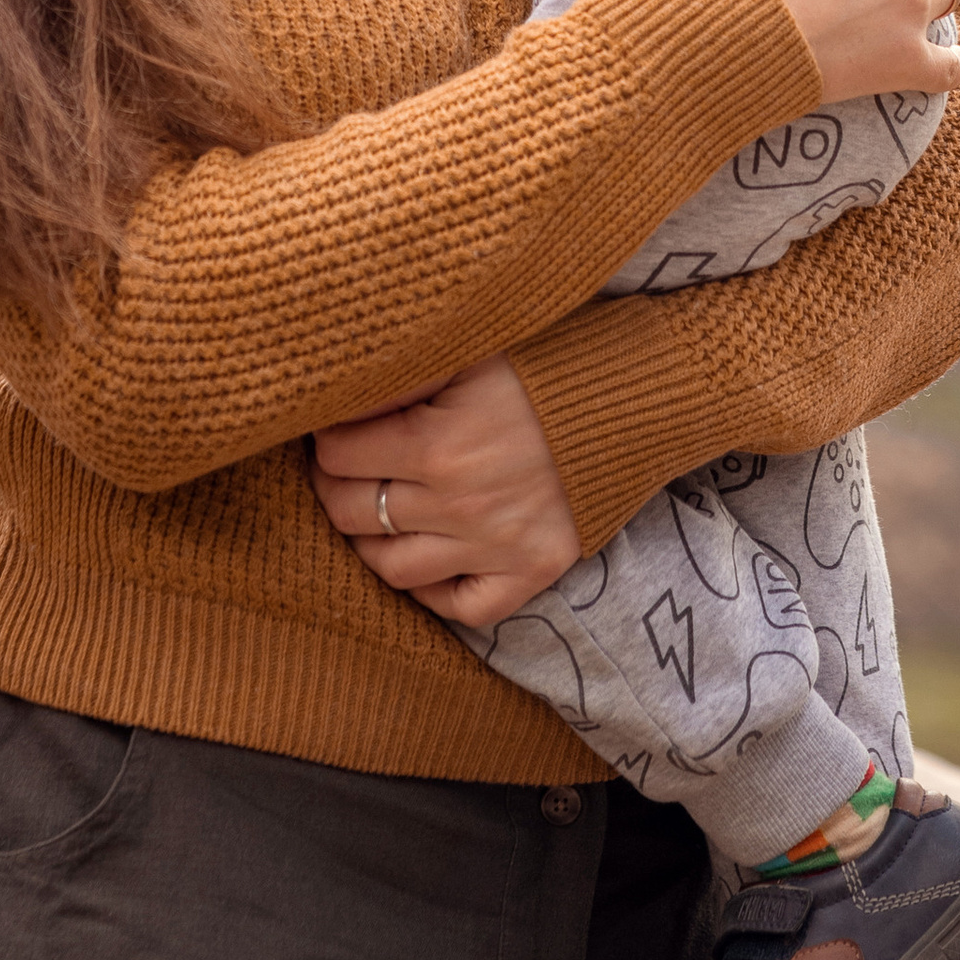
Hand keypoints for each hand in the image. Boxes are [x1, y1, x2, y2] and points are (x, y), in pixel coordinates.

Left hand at [310, 353, 582, 627]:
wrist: (633, 401)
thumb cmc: (545, 366)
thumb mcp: (469, 352)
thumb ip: (403, 376)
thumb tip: (338, 390)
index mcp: (437, 444)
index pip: (338, 455)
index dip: (326, 438)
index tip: (334, 427)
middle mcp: (459, 505)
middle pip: (352, 514)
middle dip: (334, 487)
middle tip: (343, 468)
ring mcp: (495, 547)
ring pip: (392, 569)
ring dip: (368, 541)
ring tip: (372, 512)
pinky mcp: (530, 572)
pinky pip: (460, 607)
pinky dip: (433, 591)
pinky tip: (426, 557)